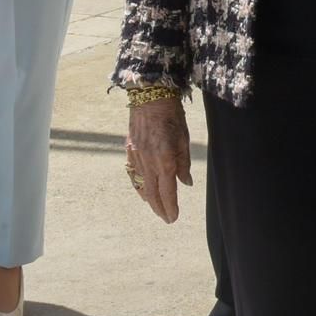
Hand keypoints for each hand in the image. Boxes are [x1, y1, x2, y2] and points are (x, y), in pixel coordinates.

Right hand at [125, 97, 191, 222]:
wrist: (150, 96)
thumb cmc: (171, 115)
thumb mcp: (184, 139)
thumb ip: (184, 163)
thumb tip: (185, 182)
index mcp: (164, 160)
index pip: (168, 192)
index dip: (171, 207)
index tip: (173, 218)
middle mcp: (148, 162)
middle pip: (152, 194)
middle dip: (159, 209)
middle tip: (166, 218)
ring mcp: (136, 157)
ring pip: (141, 185)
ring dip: (149, 199)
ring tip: (156, 208)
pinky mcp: (129, 150)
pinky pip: (133, 174)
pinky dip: (138, 185)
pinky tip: (142, 190)